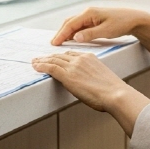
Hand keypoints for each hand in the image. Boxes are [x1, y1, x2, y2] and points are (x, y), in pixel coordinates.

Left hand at [32, 51, 149, 135]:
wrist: (115, 94)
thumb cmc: (112, 91)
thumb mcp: (101, 77)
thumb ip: (92, 76)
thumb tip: (88, 84)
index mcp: (90, 58)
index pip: (71, 54)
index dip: (60, 56)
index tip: (55, 58)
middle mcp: (80, 59)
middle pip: (60, 56)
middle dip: (49, 57)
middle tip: (40, 58)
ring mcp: (73, 66)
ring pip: (53, 60)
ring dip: (42, 61)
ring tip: (34, 62)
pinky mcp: (68, 75)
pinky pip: (51, 68)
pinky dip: (42, 66)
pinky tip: (36, 66)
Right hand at [50, 7, 149, 60]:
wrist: (134, 19)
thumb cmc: (122, 23)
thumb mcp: (106, 31)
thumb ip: (90, 34)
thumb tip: (75, 38)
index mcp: (89, 13)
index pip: (70, 24)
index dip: (61, 34)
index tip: (54, 43)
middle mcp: (88, 13)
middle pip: (69, 23)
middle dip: (61, 33)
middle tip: (54, 45)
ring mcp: (91, 16)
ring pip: (74, 24)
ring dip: (67, 33)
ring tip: (59, 43)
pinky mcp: (95, 20)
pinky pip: (80, 26)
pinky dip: (74, 33)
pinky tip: (72, 40)